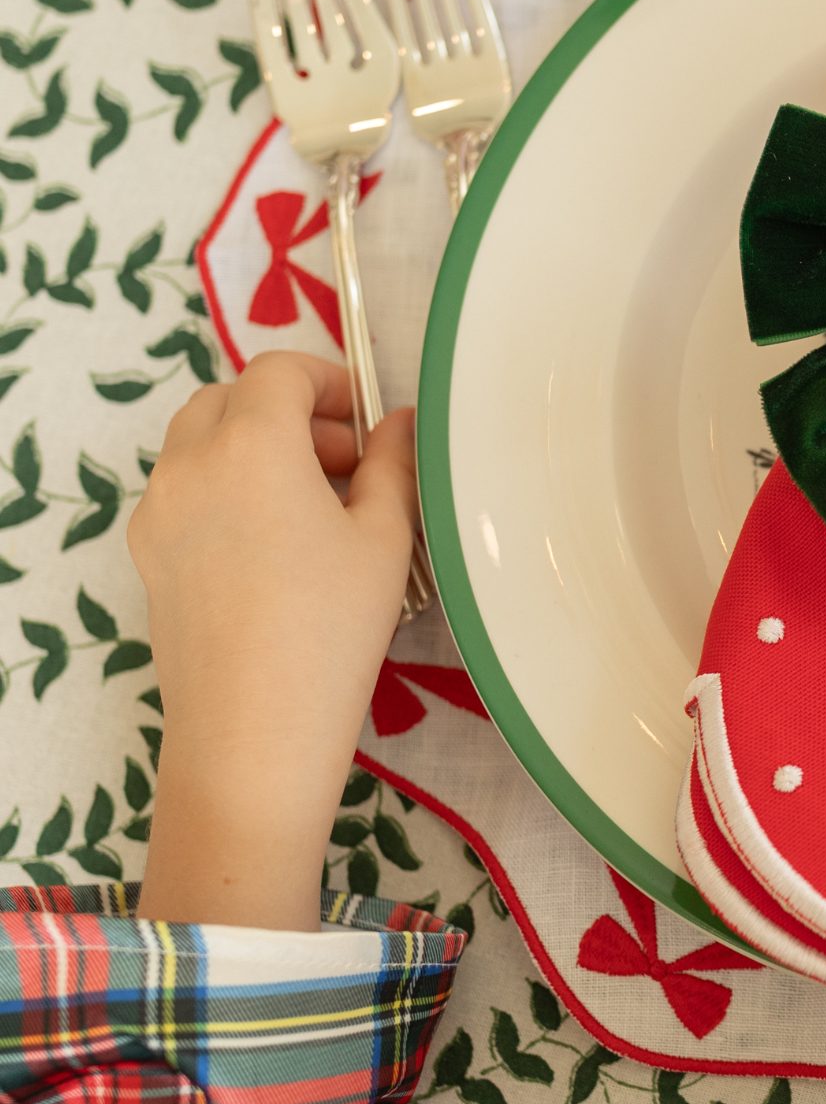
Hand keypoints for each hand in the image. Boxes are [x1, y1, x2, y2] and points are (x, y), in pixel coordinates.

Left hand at [130, 351, 417, 931]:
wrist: (254, 731)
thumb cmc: (331, 630)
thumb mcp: (385, 538)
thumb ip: (393, 465)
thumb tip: (398, 425)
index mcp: (250, 444)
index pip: (279, 372)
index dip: (329, 379)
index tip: (366, 415)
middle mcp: (188, 465)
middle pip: (229, 398)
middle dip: (289, 412)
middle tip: (347, 460)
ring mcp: (158, 512)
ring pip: (200, 444)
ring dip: (255, 448)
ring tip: (316, 507)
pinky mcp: (149, 557)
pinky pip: (186, 492)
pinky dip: (228, 489)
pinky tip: (278, 548)